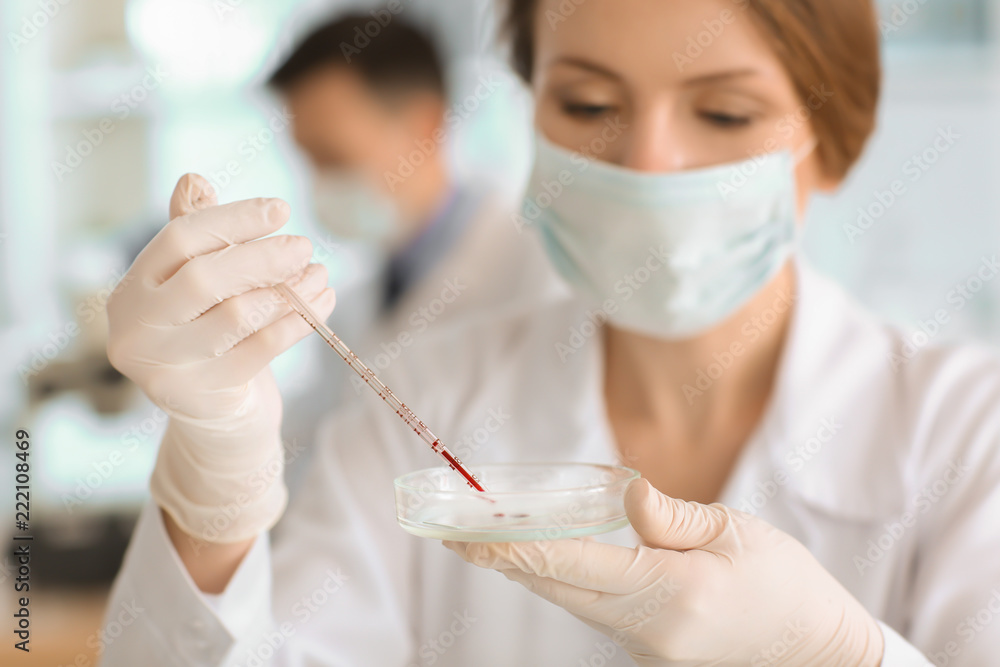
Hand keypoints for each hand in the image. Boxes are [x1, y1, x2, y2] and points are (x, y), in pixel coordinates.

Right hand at [107, 174, 335, 542]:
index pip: (179, 239)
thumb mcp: (197, 288)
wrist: (215, 418)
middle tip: (305, 246)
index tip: (282, 210)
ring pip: (237, 316)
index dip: (233, 219)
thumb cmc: (208, 335)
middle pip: (205, 277)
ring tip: (320, 275)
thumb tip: (192, 179)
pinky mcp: (203, 397)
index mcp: (132, 289)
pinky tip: (321, 304)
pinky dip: (297, 323)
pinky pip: (262, 350)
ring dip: (289, 291)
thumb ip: (197, 239)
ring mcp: (166, 367)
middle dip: (263, 257)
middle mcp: (137, 329)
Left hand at [445, 478, 883, 665]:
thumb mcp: (736, 534)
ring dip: (528, 570)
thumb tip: (624, 493)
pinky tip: (546, 561)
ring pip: (570, 602)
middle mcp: (646, 630)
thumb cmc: (786, 587)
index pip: (569, 564)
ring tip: (489, 539)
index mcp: (668, 593)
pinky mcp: (651, 653)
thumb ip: (670, 516)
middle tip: (455, 531)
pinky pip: (593, 613)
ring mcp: (646, 648)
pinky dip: (562, 583)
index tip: (466, 534)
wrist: (818, 655)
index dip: (512, 546)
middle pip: (556, 588)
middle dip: (502, 560)